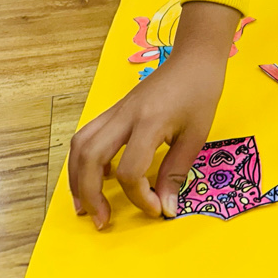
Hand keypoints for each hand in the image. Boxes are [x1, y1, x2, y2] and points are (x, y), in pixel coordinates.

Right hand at [68, 1, 238, 229]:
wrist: (193, 56)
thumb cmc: (200, 91)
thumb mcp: (196, 135)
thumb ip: (176, 172)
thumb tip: (165, 208)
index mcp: (149, 122)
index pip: (129, 170)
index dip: (139, 197)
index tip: (156, 208)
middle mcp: (125, 116)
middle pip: (90, 158)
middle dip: (90, 194)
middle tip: (102, 221)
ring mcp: (117, 110)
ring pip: (81, 144)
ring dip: (77, 178)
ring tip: (85, 205)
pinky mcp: (116, 109)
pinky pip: (88, 135)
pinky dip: (84, 159)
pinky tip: (96, 176)